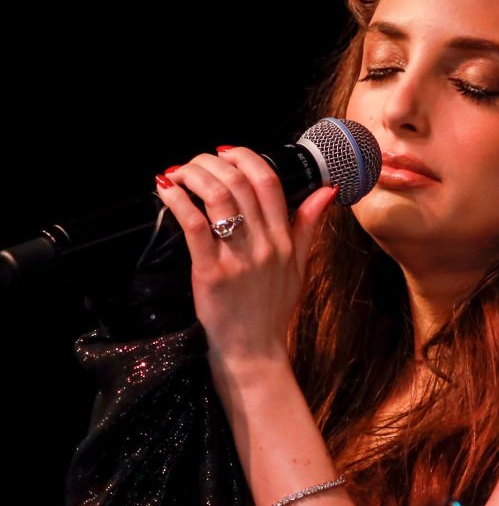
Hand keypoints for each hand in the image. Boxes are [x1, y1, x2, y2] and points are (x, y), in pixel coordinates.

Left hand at [155, 146, 336, 372]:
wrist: (254, 353)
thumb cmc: (272, 311)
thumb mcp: (299, 266)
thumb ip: (308, 225)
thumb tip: (326, 192)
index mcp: (283, 239)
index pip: (269, 182)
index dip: (246, 157)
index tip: (226, 152)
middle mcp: (264, 244)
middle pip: (240, 183)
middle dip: (212, 162)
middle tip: (196, 163)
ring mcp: (238, 258)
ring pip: (218, 196)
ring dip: (193, 175)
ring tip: (178, 174)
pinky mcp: (211, 273)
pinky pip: (194, 224)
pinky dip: (178, 201)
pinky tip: (167, 191)